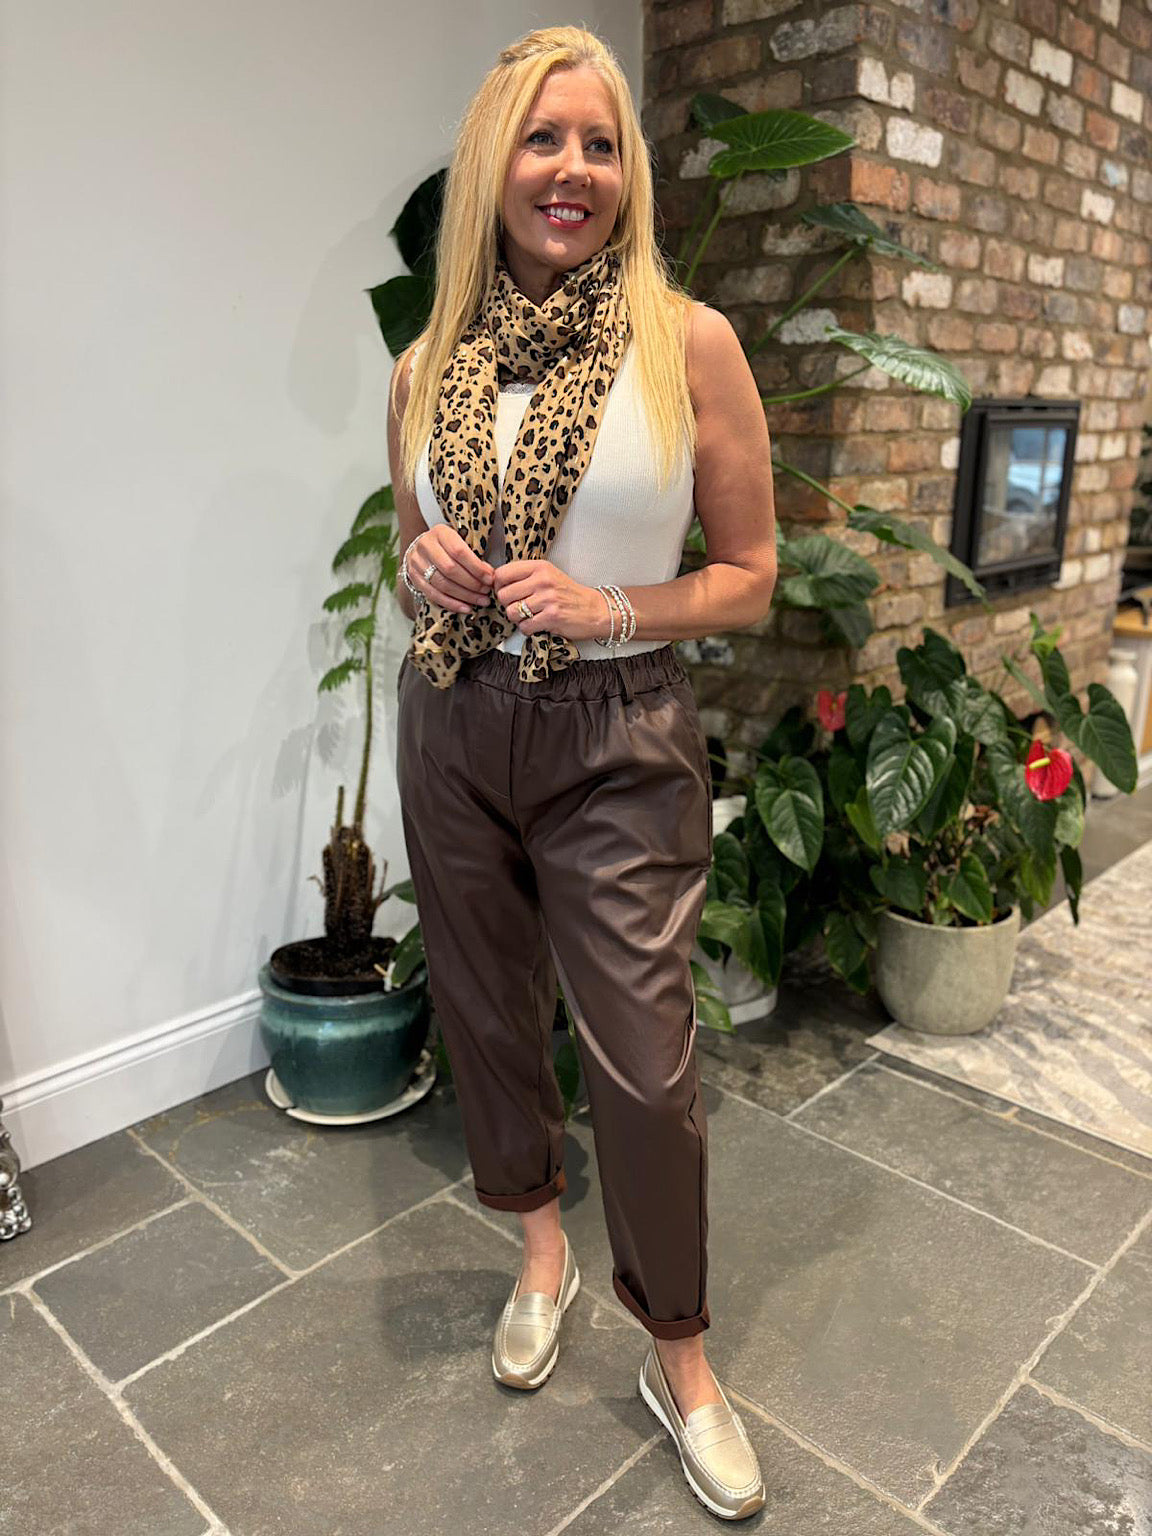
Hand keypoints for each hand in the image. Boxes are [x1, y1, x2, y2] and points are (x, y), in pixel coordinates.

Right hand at [405, 526, 494, 613]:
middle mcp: (425, 546)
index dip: (476, 567)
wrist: (421, 550)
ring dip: (465, 596)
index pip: (459, 551)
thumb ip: (472, 555)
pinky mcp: (414, 578)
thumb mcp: (459, 541)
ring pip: (442, 584)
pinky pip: (434, 595)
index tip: (490, 578)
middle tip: (486, 591)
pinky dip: (452, 604)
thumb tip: (489, 574)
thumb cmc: (447, 546)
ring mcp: (417, 563)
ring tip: (480, 600)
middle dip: (472, 584)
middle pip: (450, 569)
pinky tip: (466, 608)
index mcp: (440, 533)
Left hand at [491, 560, 608, 639]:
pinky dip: (528, 629)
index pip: (502, 574)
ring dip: (518, 619)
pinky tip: (538, 624)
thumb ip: (525, 576)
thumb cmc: (569, 594)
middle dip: (508, 605)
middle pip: (503, 595)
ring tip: (529, 616)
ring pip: (511, 612)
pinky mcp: (551, 617)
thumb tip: (496, 584)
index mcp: (539, 567)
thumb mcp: (548, 575)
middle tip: (520, 607)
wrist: (595, 610)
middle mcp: (542, 580)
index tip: (507, 592)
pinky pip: (524, 626)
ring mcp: (547, 599)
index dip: (498, 586)